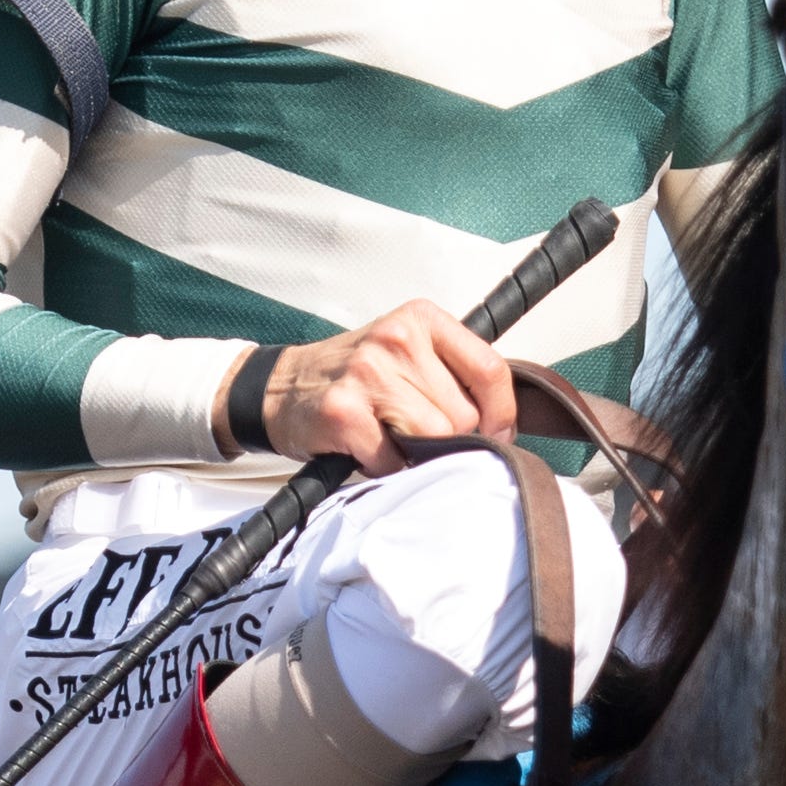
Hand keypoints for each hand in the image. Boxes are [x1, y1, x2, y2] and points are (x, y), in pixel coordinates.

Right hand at [260, 299, 515, 475]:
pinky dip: (384, 466)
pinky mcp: (344, 411)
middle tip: (415, 432)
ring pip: (433, 439)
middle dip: (448, 438)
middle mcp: (397, 338)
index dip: (501, 414)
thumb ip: (455, 374)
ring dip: (415, 454)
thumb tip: (505, 426)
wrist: (280, 387)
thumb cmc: (355, 377)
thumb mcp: (408, 353)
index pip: (491, 369)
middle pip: (463, 415)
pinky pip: (393, 460)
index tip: (494, 432)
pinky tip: (366, 447)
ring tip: (389, 436)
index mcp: (422, 319)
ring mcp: (367, 373)